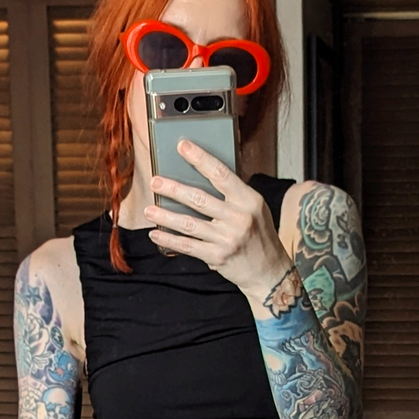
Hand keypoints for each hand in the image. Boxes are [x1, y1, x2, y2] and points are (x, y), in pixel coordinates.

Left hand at [146, 140, 290, 302]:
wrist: (269, 271)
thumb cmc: (259, 236)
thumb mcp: (255, 208)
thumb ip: (233, 194)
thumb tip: (202, 176)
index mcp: (249, 200)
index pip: (221, 174)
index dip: (200, 159)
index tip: (183, 146)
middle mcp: (239, 218)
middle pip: (199, 199)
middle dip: (174, 189)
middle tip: (155, 182)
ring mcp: (227, 239)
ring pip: (189, 224)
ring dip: (165, 216)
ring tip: (149, 209)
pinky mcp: (217, 257)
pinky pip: (188, 246)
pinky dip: (170, 240)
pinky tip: (156, 234)